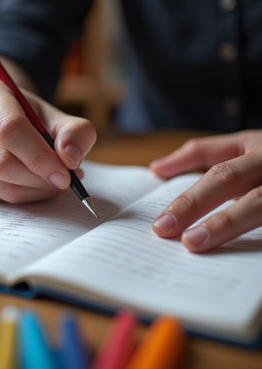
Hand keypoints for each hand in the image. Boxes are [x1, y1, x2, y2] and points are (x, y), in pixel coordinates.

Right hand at [0, 80, 96, 202]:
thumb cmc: (31, 121)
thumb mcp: (57, 118)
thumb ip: (75, 132)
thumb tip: (69, 159)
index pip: (11, 129)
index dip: (41, 157)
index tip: (67, 175)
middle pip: (3, 163)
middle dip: (41, 180)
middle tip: (65, 182)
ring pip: (1, 186)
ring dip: (35, 191)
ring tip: (51, 181)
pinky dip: (20, 198)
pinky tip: (30, 185)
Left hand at [150, 130, 261, 251]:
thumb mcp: (242, 145)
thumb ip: (200, 154)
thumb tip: (156, 169)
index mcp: (258, 149)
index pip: (217, 173)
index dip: (190, 199)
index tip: (162, 225)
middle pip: (236, 187)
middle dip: (200, 210)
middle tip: (168, 234)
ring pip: (261, 207)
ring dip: (229, 227)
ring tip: (198, 245)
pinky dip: (258, 245)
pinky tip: (237, 260)